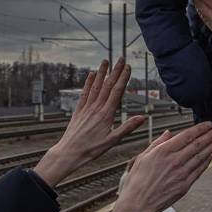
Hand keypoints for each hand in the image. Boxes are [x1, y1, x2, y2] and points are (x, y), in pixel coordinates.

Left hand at [34, 58, 144, 186]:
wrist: (69, 152)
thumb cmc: (91, 149)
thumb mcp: (112, 141)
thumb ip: (127, 127)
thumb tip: (143, 118)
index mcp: (106, 115)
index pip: (117, 92)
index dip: (123, 78)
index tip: (128, 67)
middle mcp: (96, 108)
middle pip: (107, 85)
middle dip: (115, 71)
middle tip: (121, 59)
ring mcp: (86, 108)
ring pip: (96, 86)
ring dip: (101, 73)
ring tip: (105, 61)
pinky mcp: (79, 111)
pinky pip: (85, 93)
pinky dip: (88, 83)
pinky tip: (91, 75)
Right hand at [112, 122, 211, 211]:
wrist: (138, 203)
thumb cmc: (137, 182)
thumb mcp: (142, 157)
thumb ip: (157, 143)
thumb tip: (168, 133)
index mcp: (163, 151)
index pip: (186, 136)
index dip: (200, 129)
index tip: (208, 124)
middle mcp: (174, 161)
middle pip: (197, 145)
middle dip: (210, 135)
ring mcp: (181, 173)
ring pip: (200, 157)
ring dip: (211, 147)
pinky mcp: (185, 185)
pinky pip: (198, 171)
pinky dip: (205, 162)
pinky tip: (209, 157)